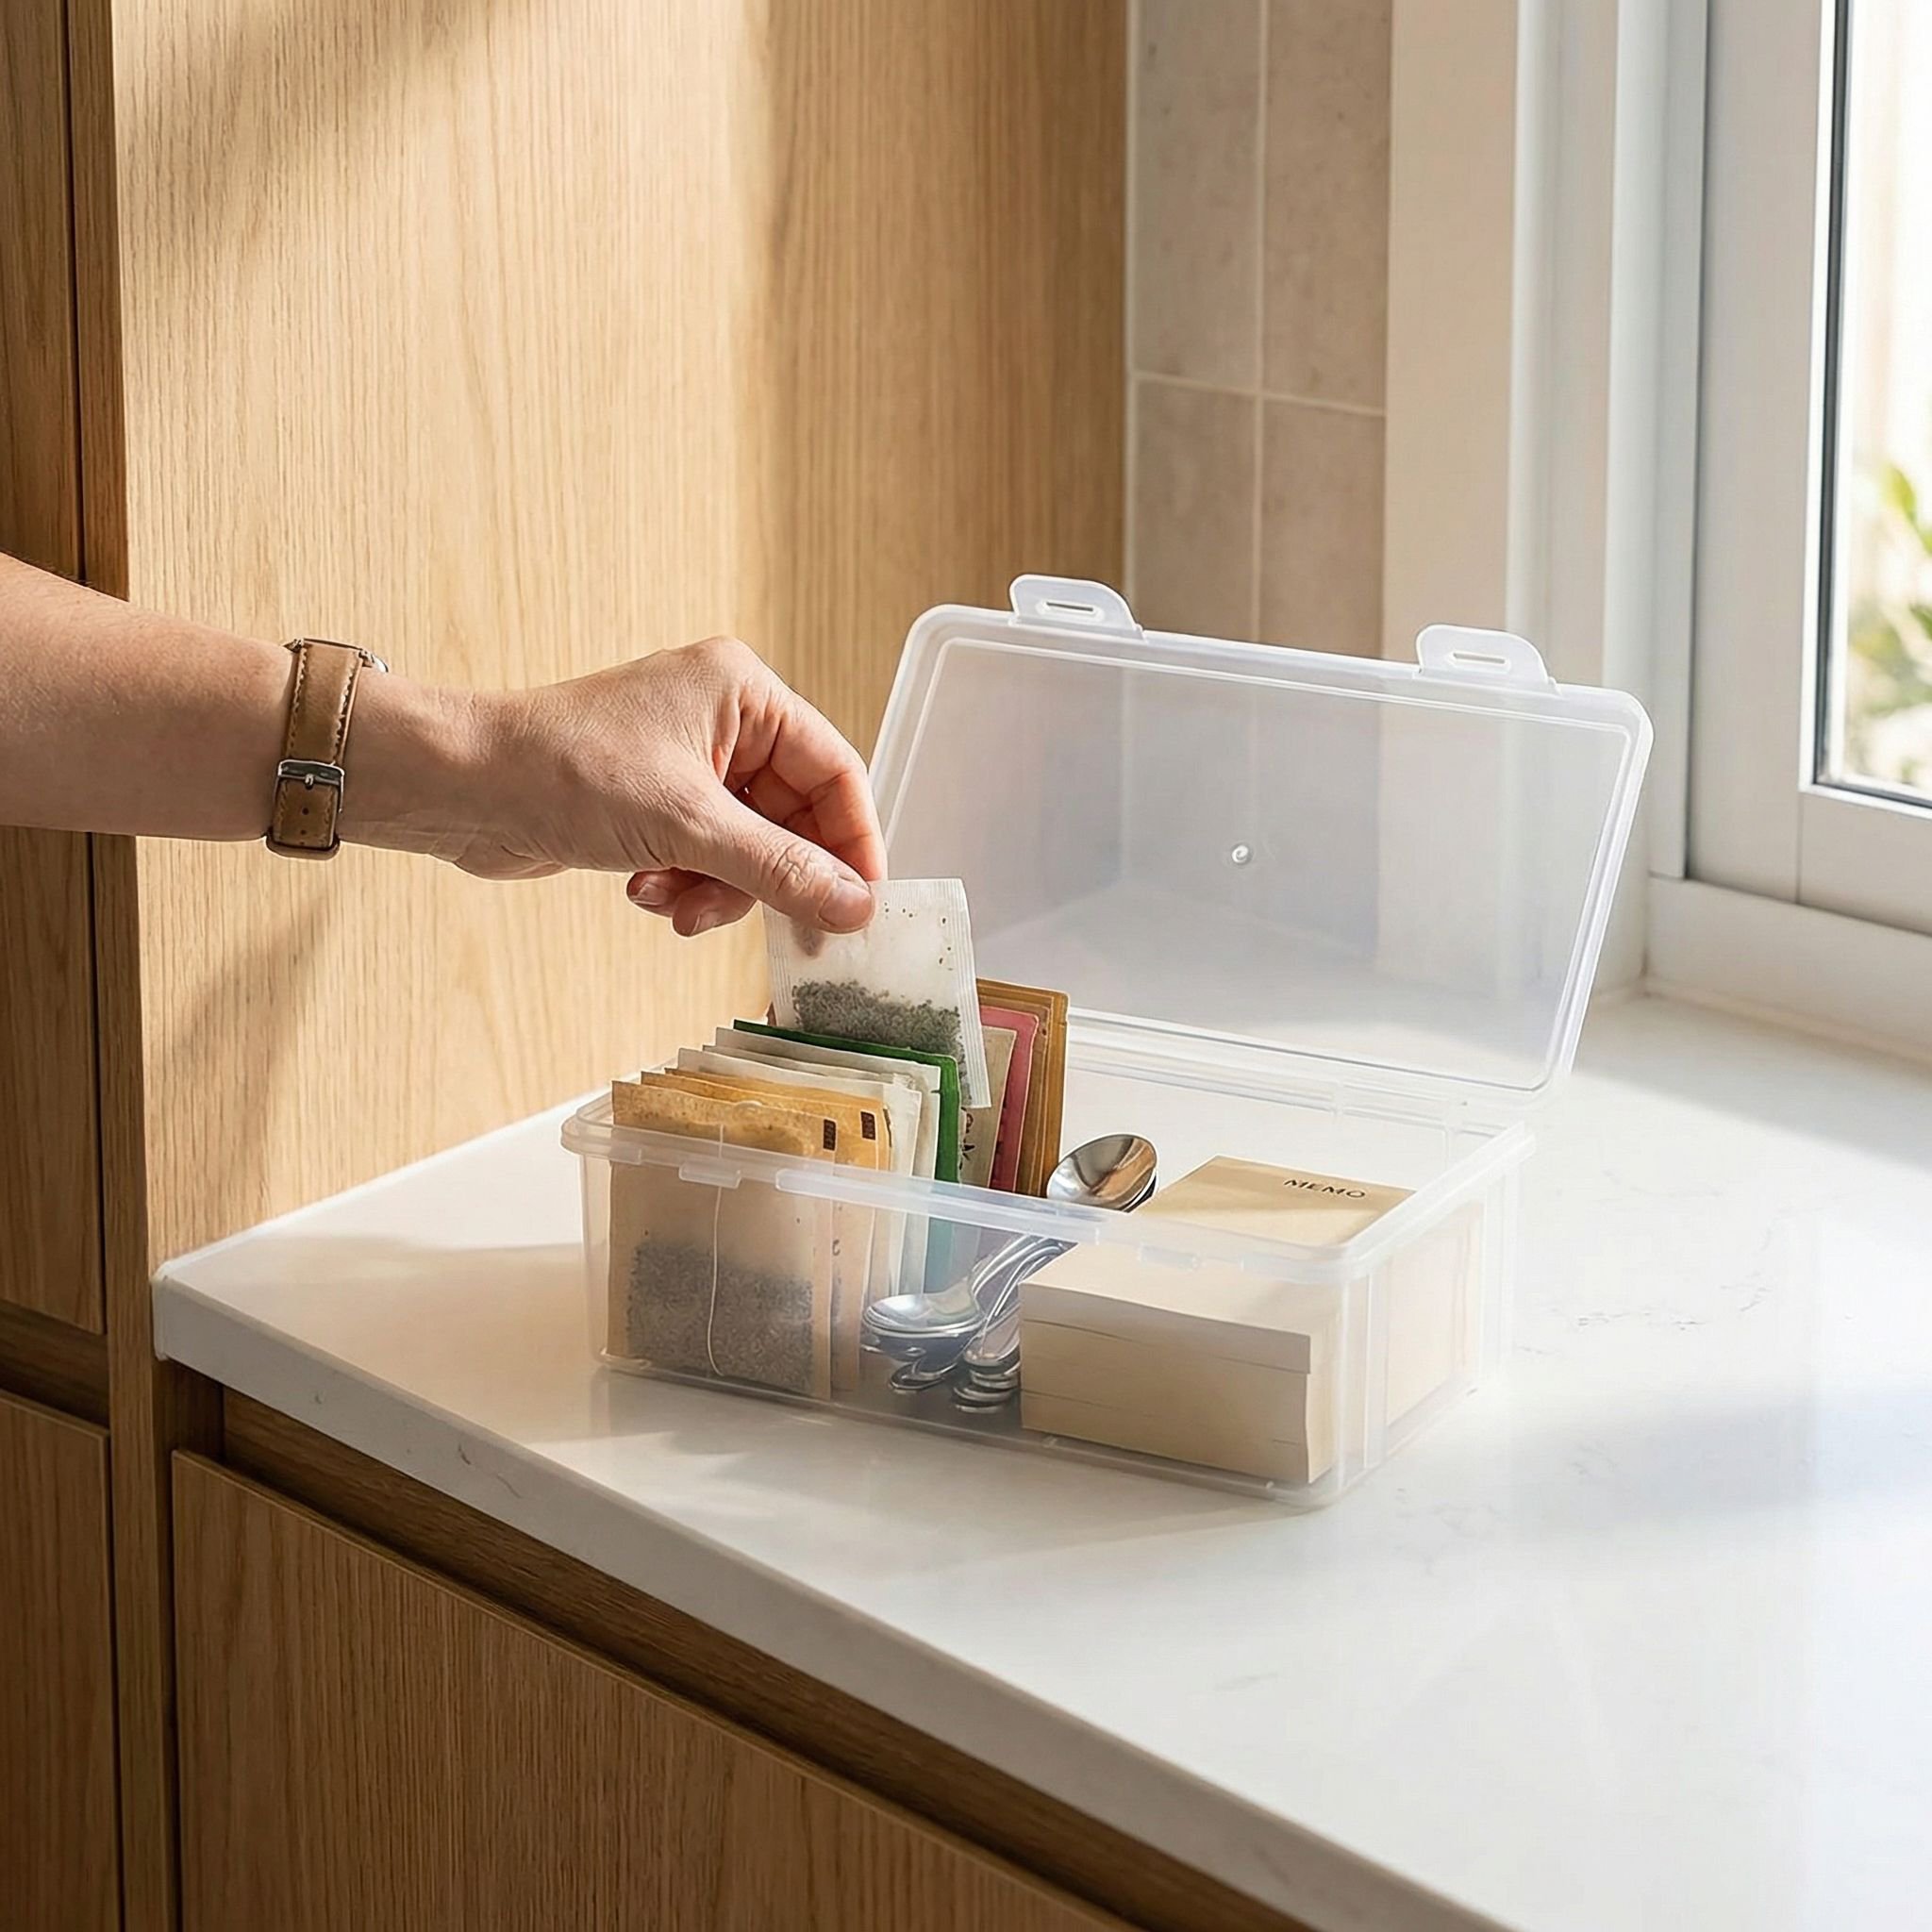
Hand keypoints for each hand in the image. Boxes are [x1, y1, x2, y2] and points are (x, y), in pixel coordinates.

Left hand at [355, 636, 884, 935]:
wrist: (460, 788)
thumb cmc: (561, 773)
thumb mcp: (687, 826)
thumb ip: (780, 868)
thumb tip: (854, 903)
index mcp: (743, 692)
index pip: (835, 771)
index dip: (853, 843)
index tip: (861, 906)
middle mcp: (723, 718)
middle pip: (793, 817)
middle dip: (768, 876)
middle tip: (778, 932)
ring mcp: (689, 761)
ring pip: (749, 846)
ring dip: (719, 888)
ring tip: (676, 906)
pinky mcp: (656, 801)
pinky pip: (706, 855)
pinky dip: (685, 883)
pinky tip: (644, 891)